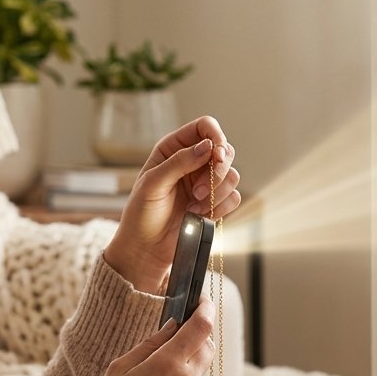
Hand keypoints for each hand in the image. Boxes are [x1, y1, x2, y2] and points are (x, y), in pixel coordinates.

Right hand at [79, 299, 214, 375]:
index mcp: (167, 365)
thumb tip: (173, 326)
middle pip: (207, 347)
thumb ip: (150, 344)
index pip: (200, 327)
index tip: (204, 301)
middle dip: (197, 337)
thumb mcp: (119, 369)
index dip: (206, 309)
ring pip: (200, 373)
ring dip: (187, 367)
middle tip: (178, 337)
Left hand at [103, 116, 239, 293]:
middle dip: (218, 170)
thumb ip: (179, 162)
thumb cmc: (141, 214)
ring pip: (233, 174)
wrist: (146, 248)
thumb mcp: (152, 184)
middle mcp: (193, 162)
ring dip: (217, 192)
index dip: (216, 135)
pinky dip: (221, 207)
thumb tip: (208, 146)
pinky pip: (234, 197)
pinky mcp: (214, 203)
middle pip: (225, 150)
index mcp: (174, 149)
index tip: (217, 154)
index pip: (204, 127)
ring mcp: (205, 183)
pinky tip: (201, 215)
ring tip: (194, 206)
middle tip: (199, 191)